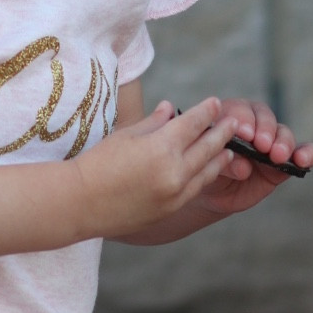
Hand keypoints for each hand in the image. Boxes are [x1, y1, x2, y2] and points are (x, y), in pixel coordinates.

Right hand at [70, 98, 237, 239]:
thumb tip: (171, 109)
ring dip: (219, 157)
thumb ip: (154, 123)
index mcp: (162, 147)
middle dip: (222, 133)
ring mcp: (174, 194)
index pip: (193, 123)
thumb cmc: (97, 164)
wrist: (79, 204)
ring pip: (206, 171)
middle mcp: (174, 171)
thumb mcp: (125, 136)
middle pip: (208, 147)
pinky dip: (204, 176)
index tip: (216, 103)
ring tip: (227, 149)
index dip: (207, 111)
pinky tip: (207, 170)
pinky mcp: (169, 210)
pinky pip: (194, 189)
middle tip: (234, 122)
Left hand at [197, 100, 312, 219]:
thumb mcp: (207, 167)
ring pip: (283, 133)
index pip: (238, 110)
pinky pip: (302, 152)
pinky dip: (307, 153)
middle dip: (265, 129)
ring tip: (277, 156)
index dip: (243, 119)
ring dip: (283, 142)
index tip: (244, 133)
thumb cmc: (205, 171)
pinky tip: (303, 160)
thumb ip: (224, 163)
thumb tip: (244, 166)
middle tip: (261, 145)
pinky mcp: (284, 162)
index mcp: (228, 116)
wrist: (211, 194)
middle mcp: (253, 125)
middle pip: (264, 116)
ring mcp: (270, 143)